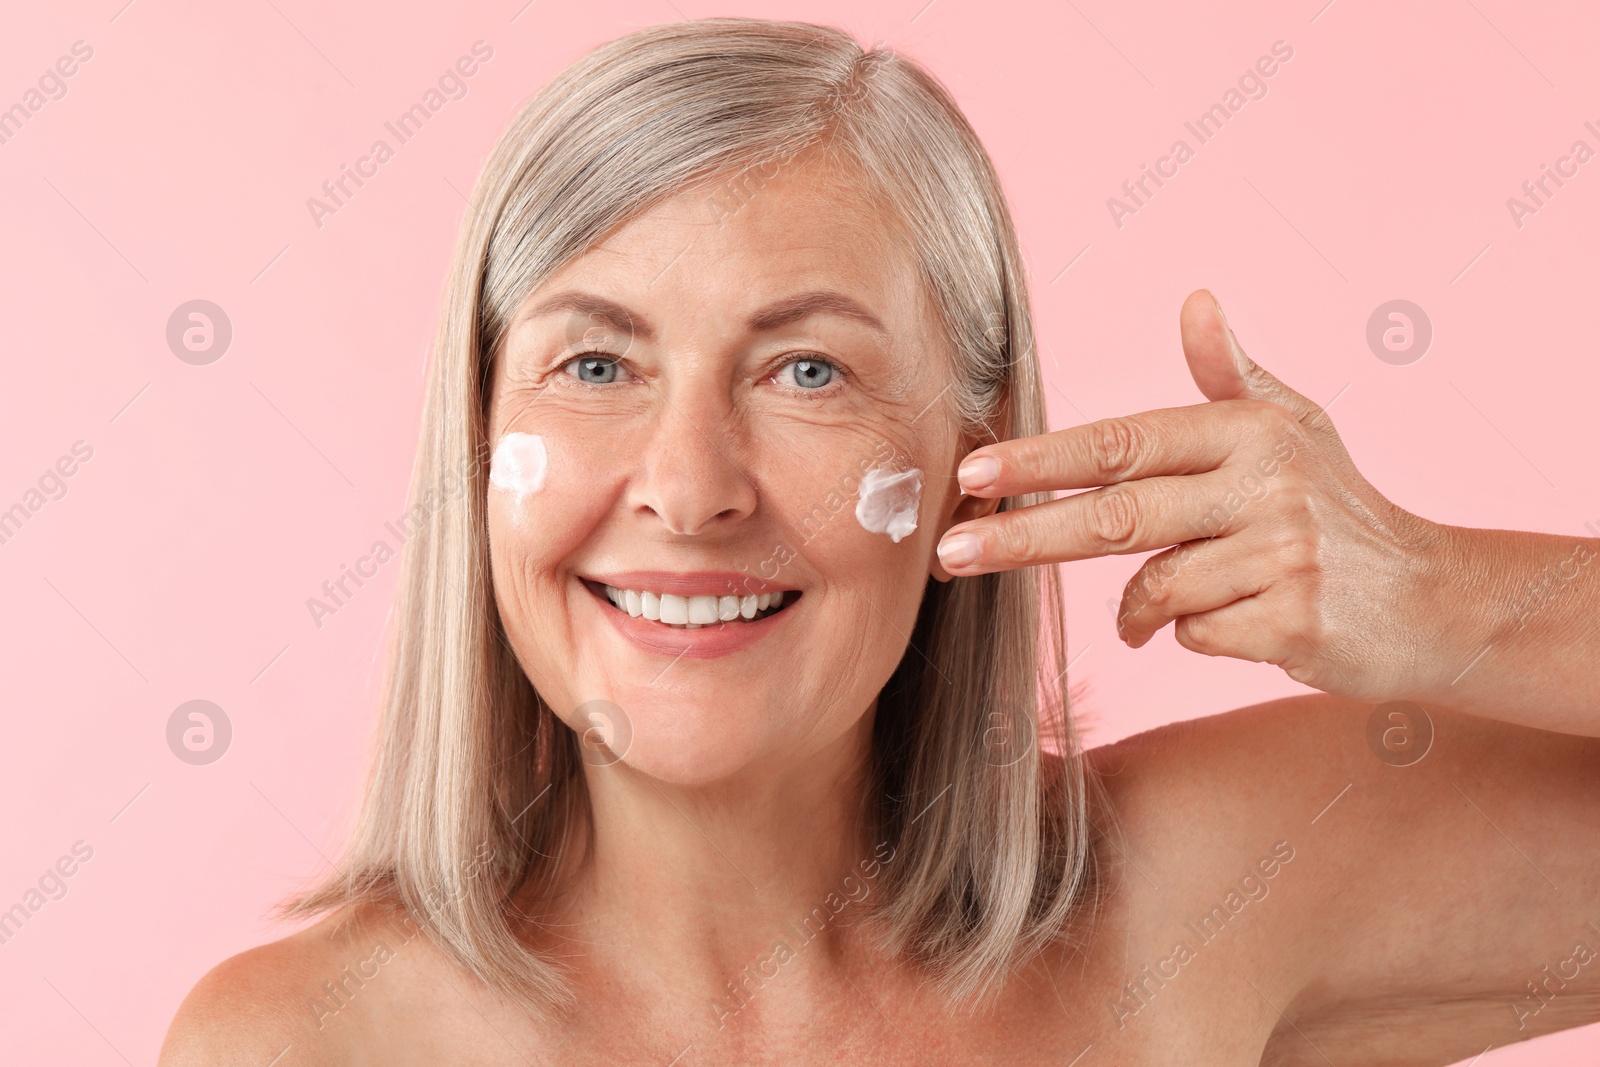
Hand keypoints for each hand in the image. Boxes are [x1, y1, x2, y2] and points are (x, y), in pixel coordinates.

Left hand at [936, 289, 1461, 703]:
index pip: (1122, 443)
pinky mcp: (1295, 621)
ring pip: (1153, 588)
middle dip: (1023, 536)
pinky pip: (1195, 635)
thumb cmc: (1343, 510)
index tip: (973, 472)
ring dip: (1137, 609)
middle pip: (1115, 515)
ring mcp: (1283, 554)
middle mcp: (1266, 484)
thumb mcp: (1297, 428)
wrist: (1436, 600)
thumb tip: (1196, 299)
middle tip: (952, 550)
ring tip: (1149, 615)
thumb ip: (1230, 375)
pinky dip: (1190, 636)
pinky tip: (1232, 623)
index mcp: (1249, 431)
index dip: (1041, 459)